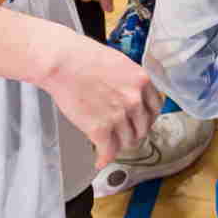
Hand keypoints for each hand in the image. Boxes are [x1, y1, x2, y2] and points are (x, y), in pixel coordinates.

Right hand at [38, 27, 160, 169]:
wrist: (62, 62)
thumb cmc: (83, 57)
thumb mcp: (118, 63)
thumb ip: (129, 82)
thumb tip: (132, 96)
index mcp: (141, 81)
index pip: (155, 108)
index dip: (147, 117)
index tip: (140, 121)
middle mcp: (134, 100)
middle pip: (143, 128)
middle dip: (133, 132)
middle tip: (124, 134)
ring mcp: (118, 116)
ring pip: (127, 142)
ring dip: (119, 145)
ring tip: (110, 144)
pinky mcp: (100, 129)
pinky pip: (108, 151)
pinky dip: (104, 158)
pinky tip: (100, 160)